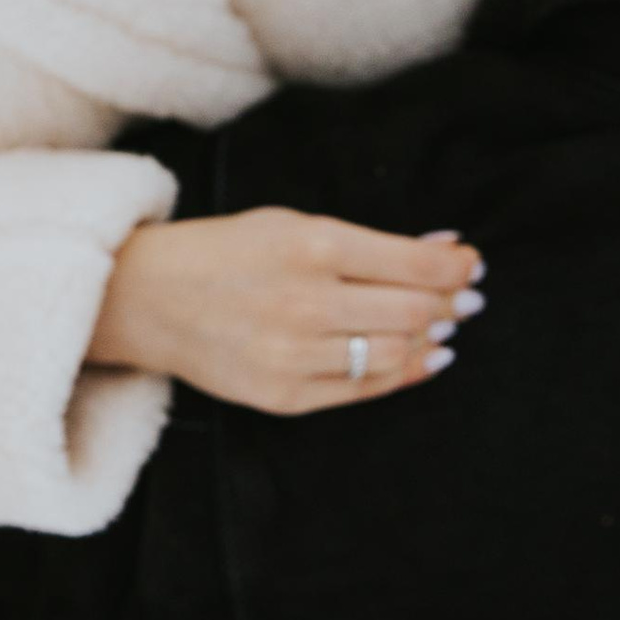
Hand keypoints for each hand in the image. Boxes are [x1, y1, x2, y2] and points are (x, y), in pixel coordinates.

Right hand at [88, 209, 482, 416]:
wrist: (148, 299)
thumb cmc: (227, 253)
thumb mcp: (294, 223)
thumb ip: (371, 243)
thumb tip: (447, 254)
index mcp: (312, 245)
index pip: (418, 266)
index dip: (458, 269)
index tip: (471, 266)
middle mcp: (306, 303)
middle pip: (415, 312)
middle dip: (452, 304)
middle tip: (465, 300)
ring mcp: (294, 355)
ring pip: (395, 353)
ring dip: (430, 340)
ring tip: (440, 327)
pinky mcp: (284, 396)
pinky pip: (362, 390)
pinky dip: (401, 373)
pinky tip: (418, 357)